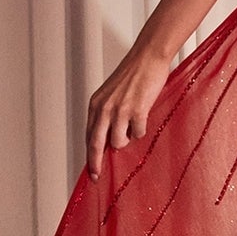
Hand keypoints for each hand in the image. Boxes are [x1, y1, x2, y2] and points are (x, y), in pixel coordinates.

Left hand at [85, 43, 172, 179]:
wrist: (148, 58)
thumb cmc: (133, 76)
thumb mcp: (112, 94)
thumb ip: (107, 114)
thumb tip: (107, 141)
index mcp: (96, 104)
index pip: (88, 136)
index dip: (89, 155)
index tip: (91, 171)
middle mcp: (104, 108)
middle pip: (96, 144)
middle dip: (96, 163)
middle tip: (96, 177)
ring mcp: (120, 110)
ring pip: (118, 142)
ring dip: (127, 140)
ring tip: (134, 125)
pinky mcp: (137, 111)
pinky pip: (138, 134)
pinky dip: (142, 130)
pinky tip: (144, 116)